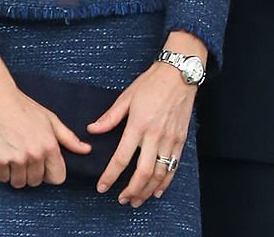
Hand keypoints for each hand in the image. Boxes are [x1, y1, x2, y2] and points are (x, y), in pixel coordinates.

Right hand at [0, 44, 90, 187]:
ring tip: (14, 154)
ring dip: (16, 174)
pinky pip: (3, 178)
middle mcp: (35, 154)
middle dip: (32, 173)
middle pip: (37, 182)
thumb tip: (86, 150)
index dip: (51, 173)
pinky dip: (3, 171)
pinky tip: (4, 154)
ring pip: (19, 183)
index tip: (44, 165)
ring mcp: (17, 158)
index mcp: (50, 145)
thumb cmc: (24, 107)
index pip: (58, 178)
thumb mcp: (50, 120)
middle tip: (26, 155)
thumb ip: (68, 138)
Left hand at [89, 31, 205, 207]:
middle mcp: (155, 135)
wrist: (179, 73)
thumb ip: (110, 117)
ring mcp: (170, 139)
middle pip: (142, 173)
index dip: (110, 176)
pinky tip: (157, 191)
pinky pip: (173, 166)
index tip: (102, 187)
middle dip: (130, 190)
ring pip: (159, 174)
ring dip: (147, 191)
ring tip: (136, 200)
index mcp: (138, 124)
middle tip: (121, 200)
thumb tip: (92, 130)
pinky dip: (165, 182)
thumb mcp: (128, 96)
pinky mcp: (181, 139)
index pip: (121, 158)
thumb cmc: (152, 82)